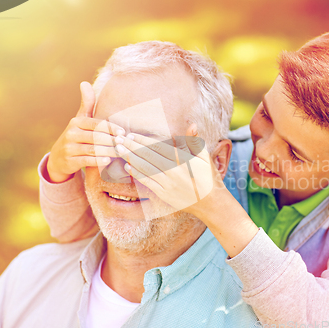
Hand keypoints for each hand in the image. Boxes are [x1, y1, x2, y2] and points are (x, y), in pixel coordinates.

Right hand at [46, 82, 125, 182]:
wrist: (59, 158)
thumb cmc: (76, 136)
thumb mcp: (80, 119)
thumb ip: (87, 103)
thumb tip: (85, 83)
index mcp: (77, 122)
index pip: (96, 123)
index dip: (110, 128)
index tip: (123, 132)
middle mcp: (71, 134)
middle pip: (96, 137)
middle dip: (111, 140)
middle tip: (124, 143)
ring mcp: (69, 148)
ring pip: (92, 149)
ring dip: (108, 151)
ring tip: (120, 152)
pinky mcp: (70, 161)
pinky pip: (86, 161)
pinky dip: (98, 161)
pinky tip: (108, 161)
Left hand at [114, 127, 258, 257]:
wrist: (210, 203)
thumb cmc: (208, 177)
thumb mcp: (205, 157)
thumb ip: (194, 141)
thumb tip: (192, 124)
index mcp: (183, 161)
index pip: (158, 147)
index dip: (143, 140)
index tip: (131, 134)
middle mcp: (174, 172)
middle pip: (148, 157)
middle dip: (132, 147)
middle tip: (118, 140)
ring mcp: (168, 184)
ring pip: (145, 169)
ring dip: (130, 159)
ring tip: (119, 150)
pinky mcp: (164, 195)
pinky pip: (147, 183)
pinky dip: (137, 174)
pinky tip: (128, 167)